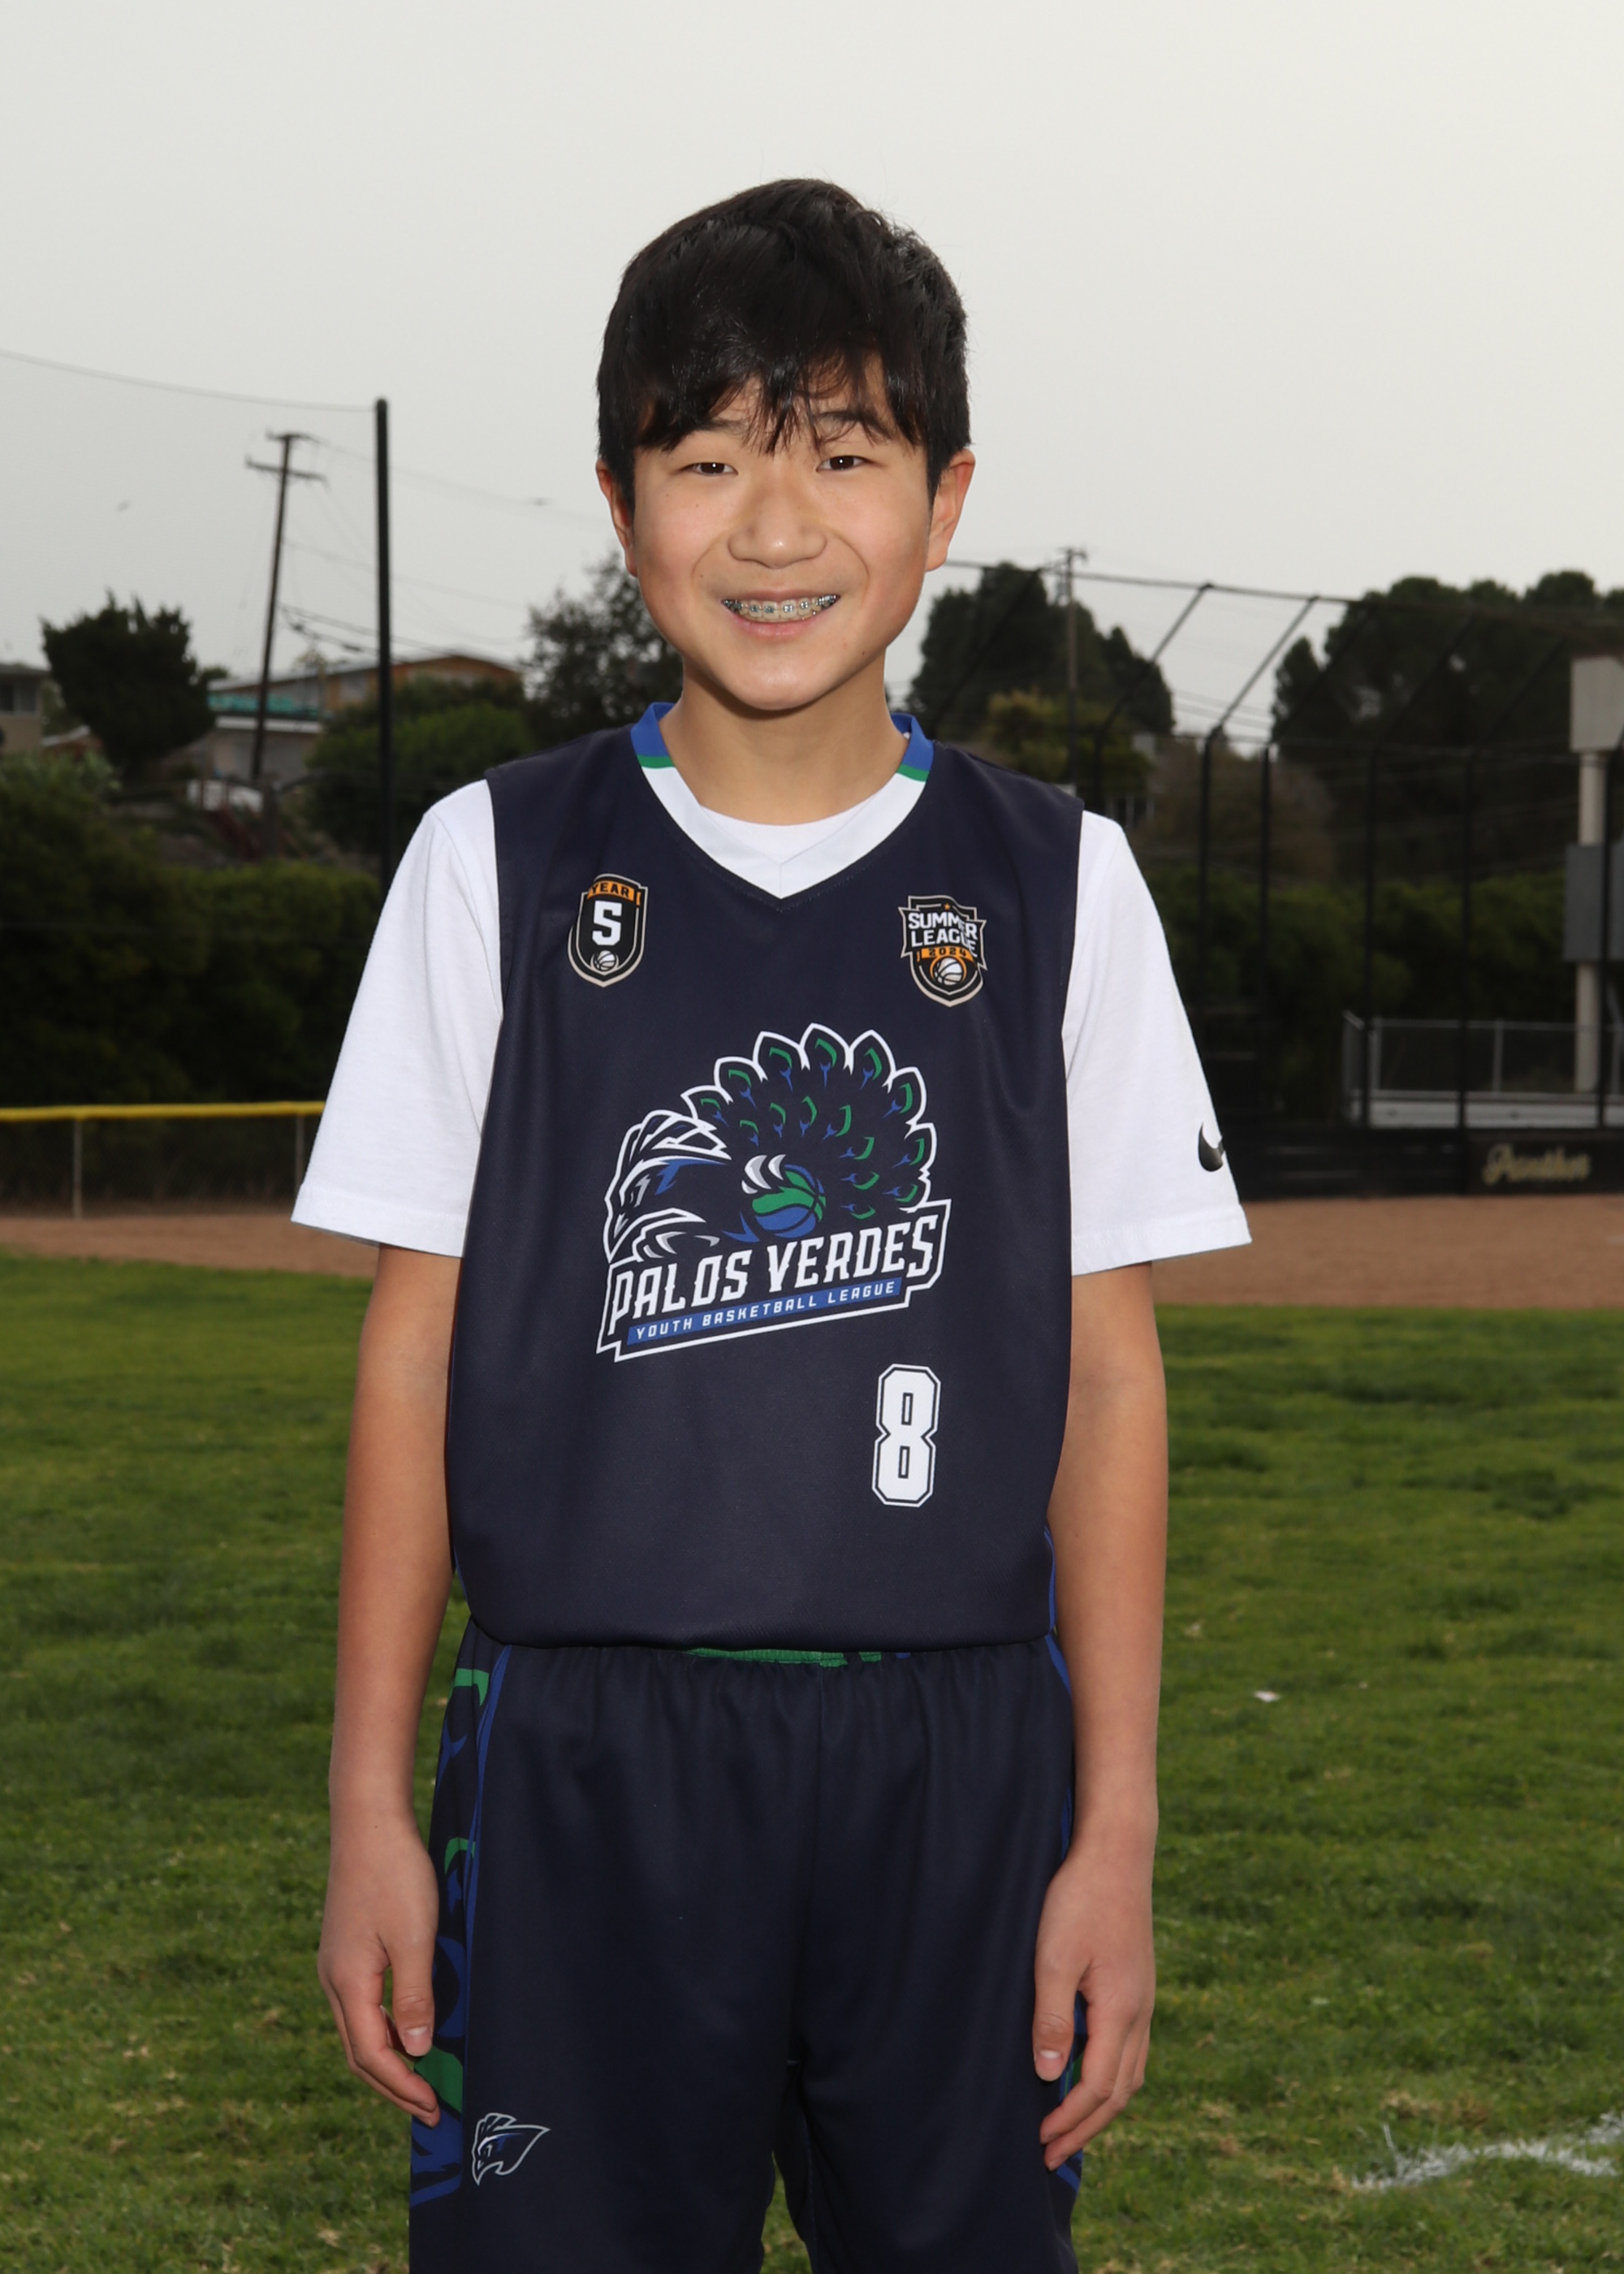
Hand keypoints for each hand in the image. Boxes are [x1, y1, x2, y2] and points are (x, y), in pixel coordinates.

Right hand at [318, 1807, 441, 2120]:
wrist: (369, 1822)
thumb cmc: (395, 1875)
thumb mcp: (414, 1938)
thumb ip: (414, 1997)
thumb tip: (417, 2052)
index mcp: (347, 1983)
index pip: (372, 2055)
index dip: (402, 2086)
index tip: (434, 2107)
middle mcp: (334, 1980)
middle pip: (359, 2051)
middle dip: (393, 2085)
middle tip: (428, 2109)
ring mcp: (337, 1965)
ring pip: (359, 2030)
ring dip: (388, 2060)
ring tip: (419, 2081)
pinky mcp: (347, 1950)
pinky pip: (362, 2006)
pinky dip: (383, 2030)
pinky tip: (406, 2031)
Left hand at [1032, 1834, 1155, 2168]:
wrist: (1117, 1853)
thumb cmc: (1079, 1900)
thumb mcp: (1053, 1957)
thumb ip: (1052, 2018)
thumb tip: (1050, 2077)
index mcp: (1121, 2012)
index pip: (1099, 2087)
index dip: (1069, 2121)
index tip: (1041, 2142)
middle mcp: (1141, 2013)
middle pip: (1120, 2091)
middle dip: (1086, 2127)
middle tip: (1052, 2155)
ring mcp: (1144, 1999)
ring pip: (1131, 2073)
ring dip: (1102, 2105)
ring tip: (1071, 2126)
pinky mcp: (1138, 1984)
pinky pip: (1132, 2049)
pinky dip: (1113, 2076)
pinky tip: (1091, 2071)